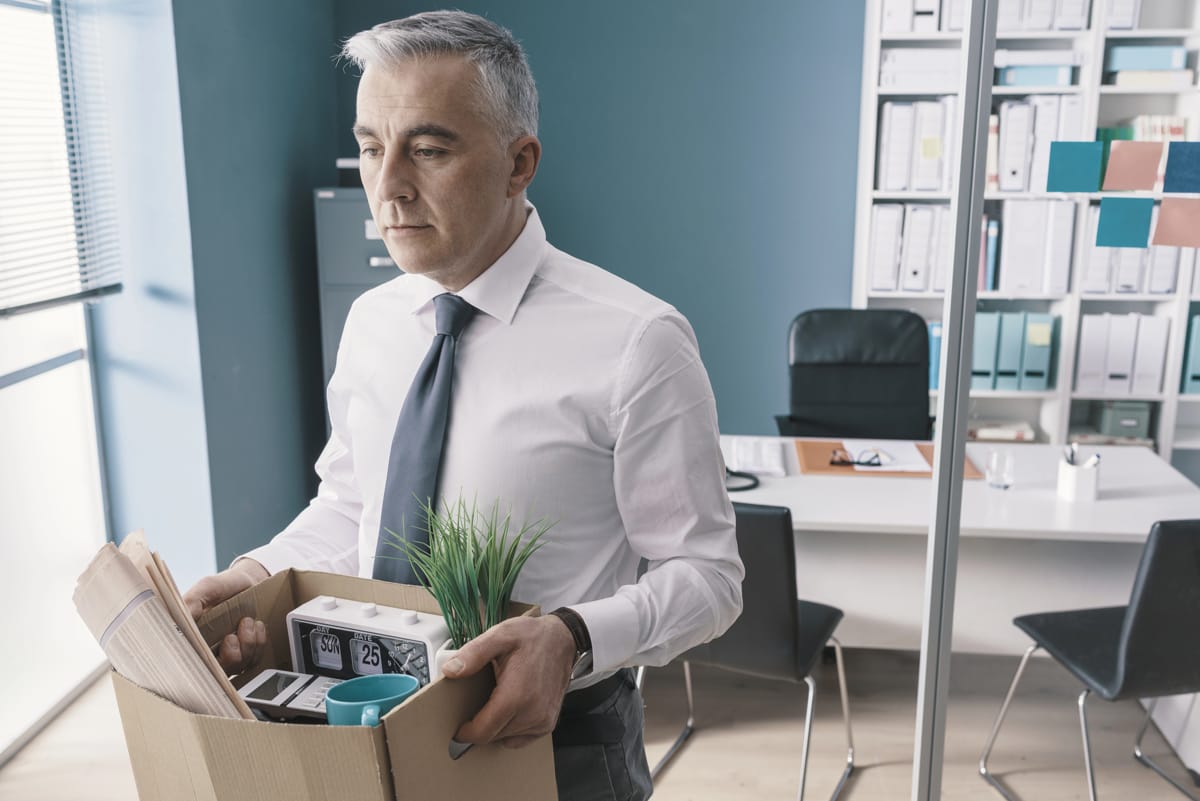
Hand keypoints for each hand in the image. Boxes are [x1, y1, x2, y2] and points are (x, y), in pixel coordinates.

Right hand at [182, 559, 269, 674]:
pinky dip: (258, 644)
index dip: (201, 660)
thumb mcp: (207, 587)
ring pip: (236, 667)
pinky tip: (257, 627)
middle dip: (230, 656)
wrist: (250, 582)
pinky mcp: (245, 654)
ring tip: (248, 621)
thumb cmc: (225, 585)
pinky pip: (253, 661)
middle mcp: (206, 650)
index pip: (188, 661)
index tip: (213, 645)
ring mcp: (226, 654)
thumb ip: (193, 600)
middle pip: (214, 672)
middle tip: (232, 635)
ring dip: (247, 645)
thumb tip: (183, 616)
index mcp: (190, 637)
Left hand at [441, 615, 576, 748]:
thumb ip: (474, 653)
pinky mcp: (548, 723)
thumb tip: (450, 670)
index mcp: (516, 695)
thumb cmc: (532, 636)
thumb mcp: (500, 635)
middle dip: (479, 727)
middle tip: (475, 705)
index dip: (466, 732)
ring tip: (494, 703)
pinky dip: (510, 730)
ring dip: (495, 728)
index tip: (459, 726)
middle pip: (492, 737)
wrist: (563, 639)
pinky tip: (509, 710)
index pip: (483, 731)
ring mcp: (542, 720)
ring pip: (506, 739)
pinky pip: (520, 739)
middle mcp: (532, 712)